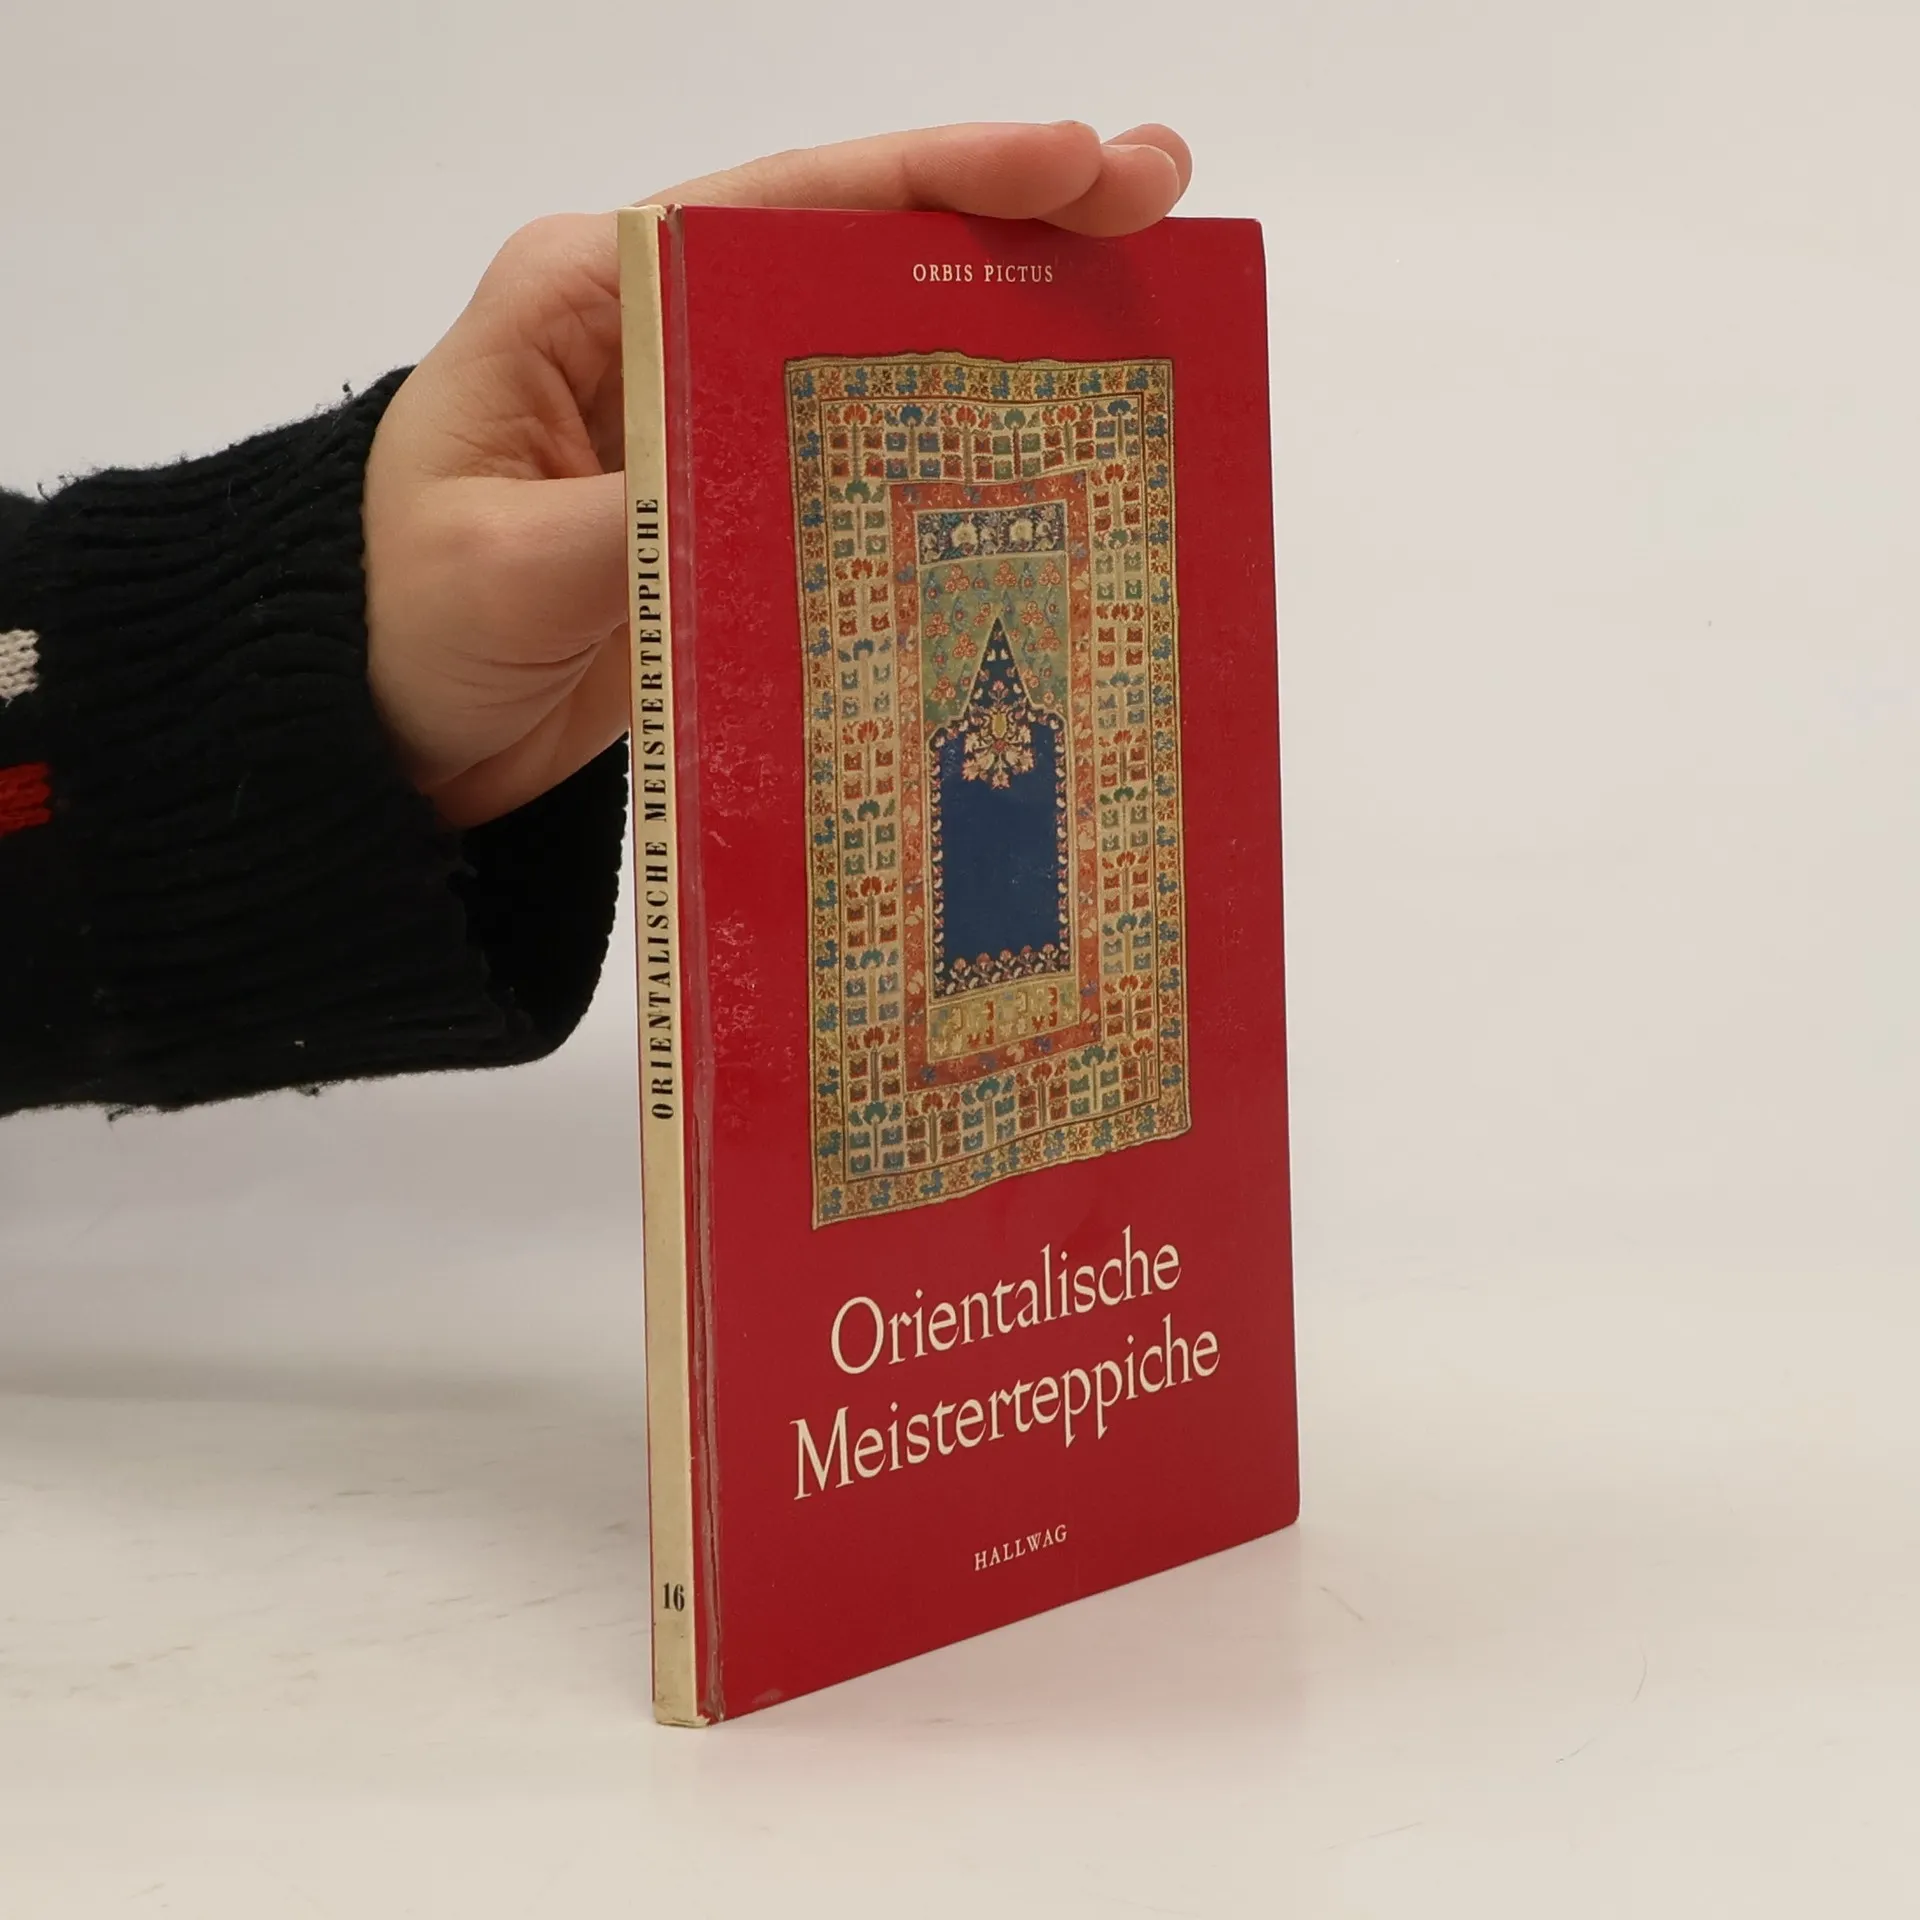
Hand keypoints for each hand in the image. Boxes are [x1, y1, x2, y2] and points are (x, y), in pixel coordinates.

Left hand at [362, 120, 1192, 827]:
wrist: (384, 738)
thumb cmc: (404, 626)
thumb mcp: (504, 569)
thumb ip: (636, 515)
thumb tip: (763, 477)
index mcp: (594, 296)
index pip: (787, 206)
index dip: (938, 178)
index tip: (1068, 164)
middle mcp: (662, 336)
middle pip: (856, 253)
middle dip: (1009, 223)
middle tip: (1156, 201)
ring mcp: (708, 424)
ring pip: (878, 349)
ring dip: (1005, 325)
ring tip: (1143, 303)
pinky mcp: (734, 510)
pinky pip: (862, 459)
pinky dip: (954, 445)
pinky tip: (1049, 448)